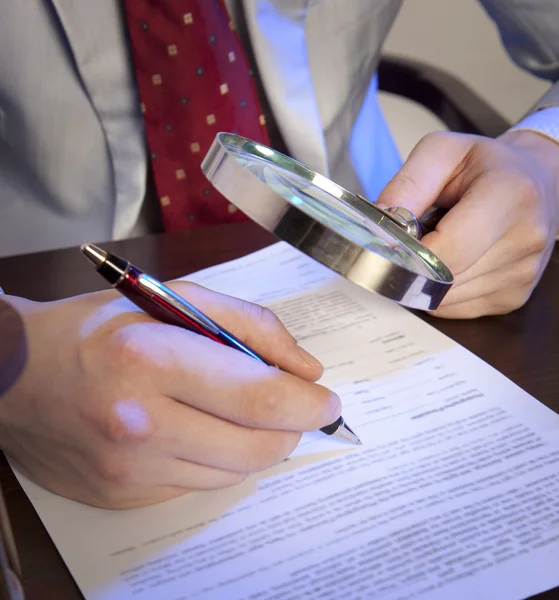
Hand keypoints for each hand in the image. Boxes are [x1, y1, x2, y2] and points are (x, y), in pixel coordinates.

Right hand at [0, 283, 338, 508]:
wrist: (19, 378)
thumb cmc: (100, 329)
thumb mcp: (174, 299)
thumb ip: (249, 324)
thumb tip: (305, 369)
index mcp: (152, 359)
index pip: (258, 398)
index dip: (308, 404)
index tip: (327, 401)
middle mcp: (141, 423)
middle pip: (257, 446)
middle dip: (291, 428)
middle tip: (292, 407)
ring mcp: (132, 469)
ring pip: (235, 472)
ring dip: (255, 443)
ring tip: (236, 411)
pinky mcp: (126, 496)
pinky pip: (201, 485)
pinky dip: (217, 458)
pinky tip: (196, 430)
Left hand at [377, 130, 558, 317]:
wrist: (538, 180)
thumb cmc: (484, 164)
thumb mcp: (442, 151)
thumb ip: (408, 184)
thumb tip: (379, 225)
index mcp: (510, 195)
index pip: (447, 250)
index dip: (408, 255)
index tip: (386, 247)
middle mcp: (524, 239)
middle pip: (444, 279)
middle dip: (413, 266)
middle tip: (408, 243)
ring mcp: (522, 274)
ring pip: (446, 299)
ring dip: (427, 279)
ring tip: (438, 246)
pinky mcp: (514, 297)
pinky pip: (456, 308)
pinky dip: (441, 291)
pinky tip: (452, 262)